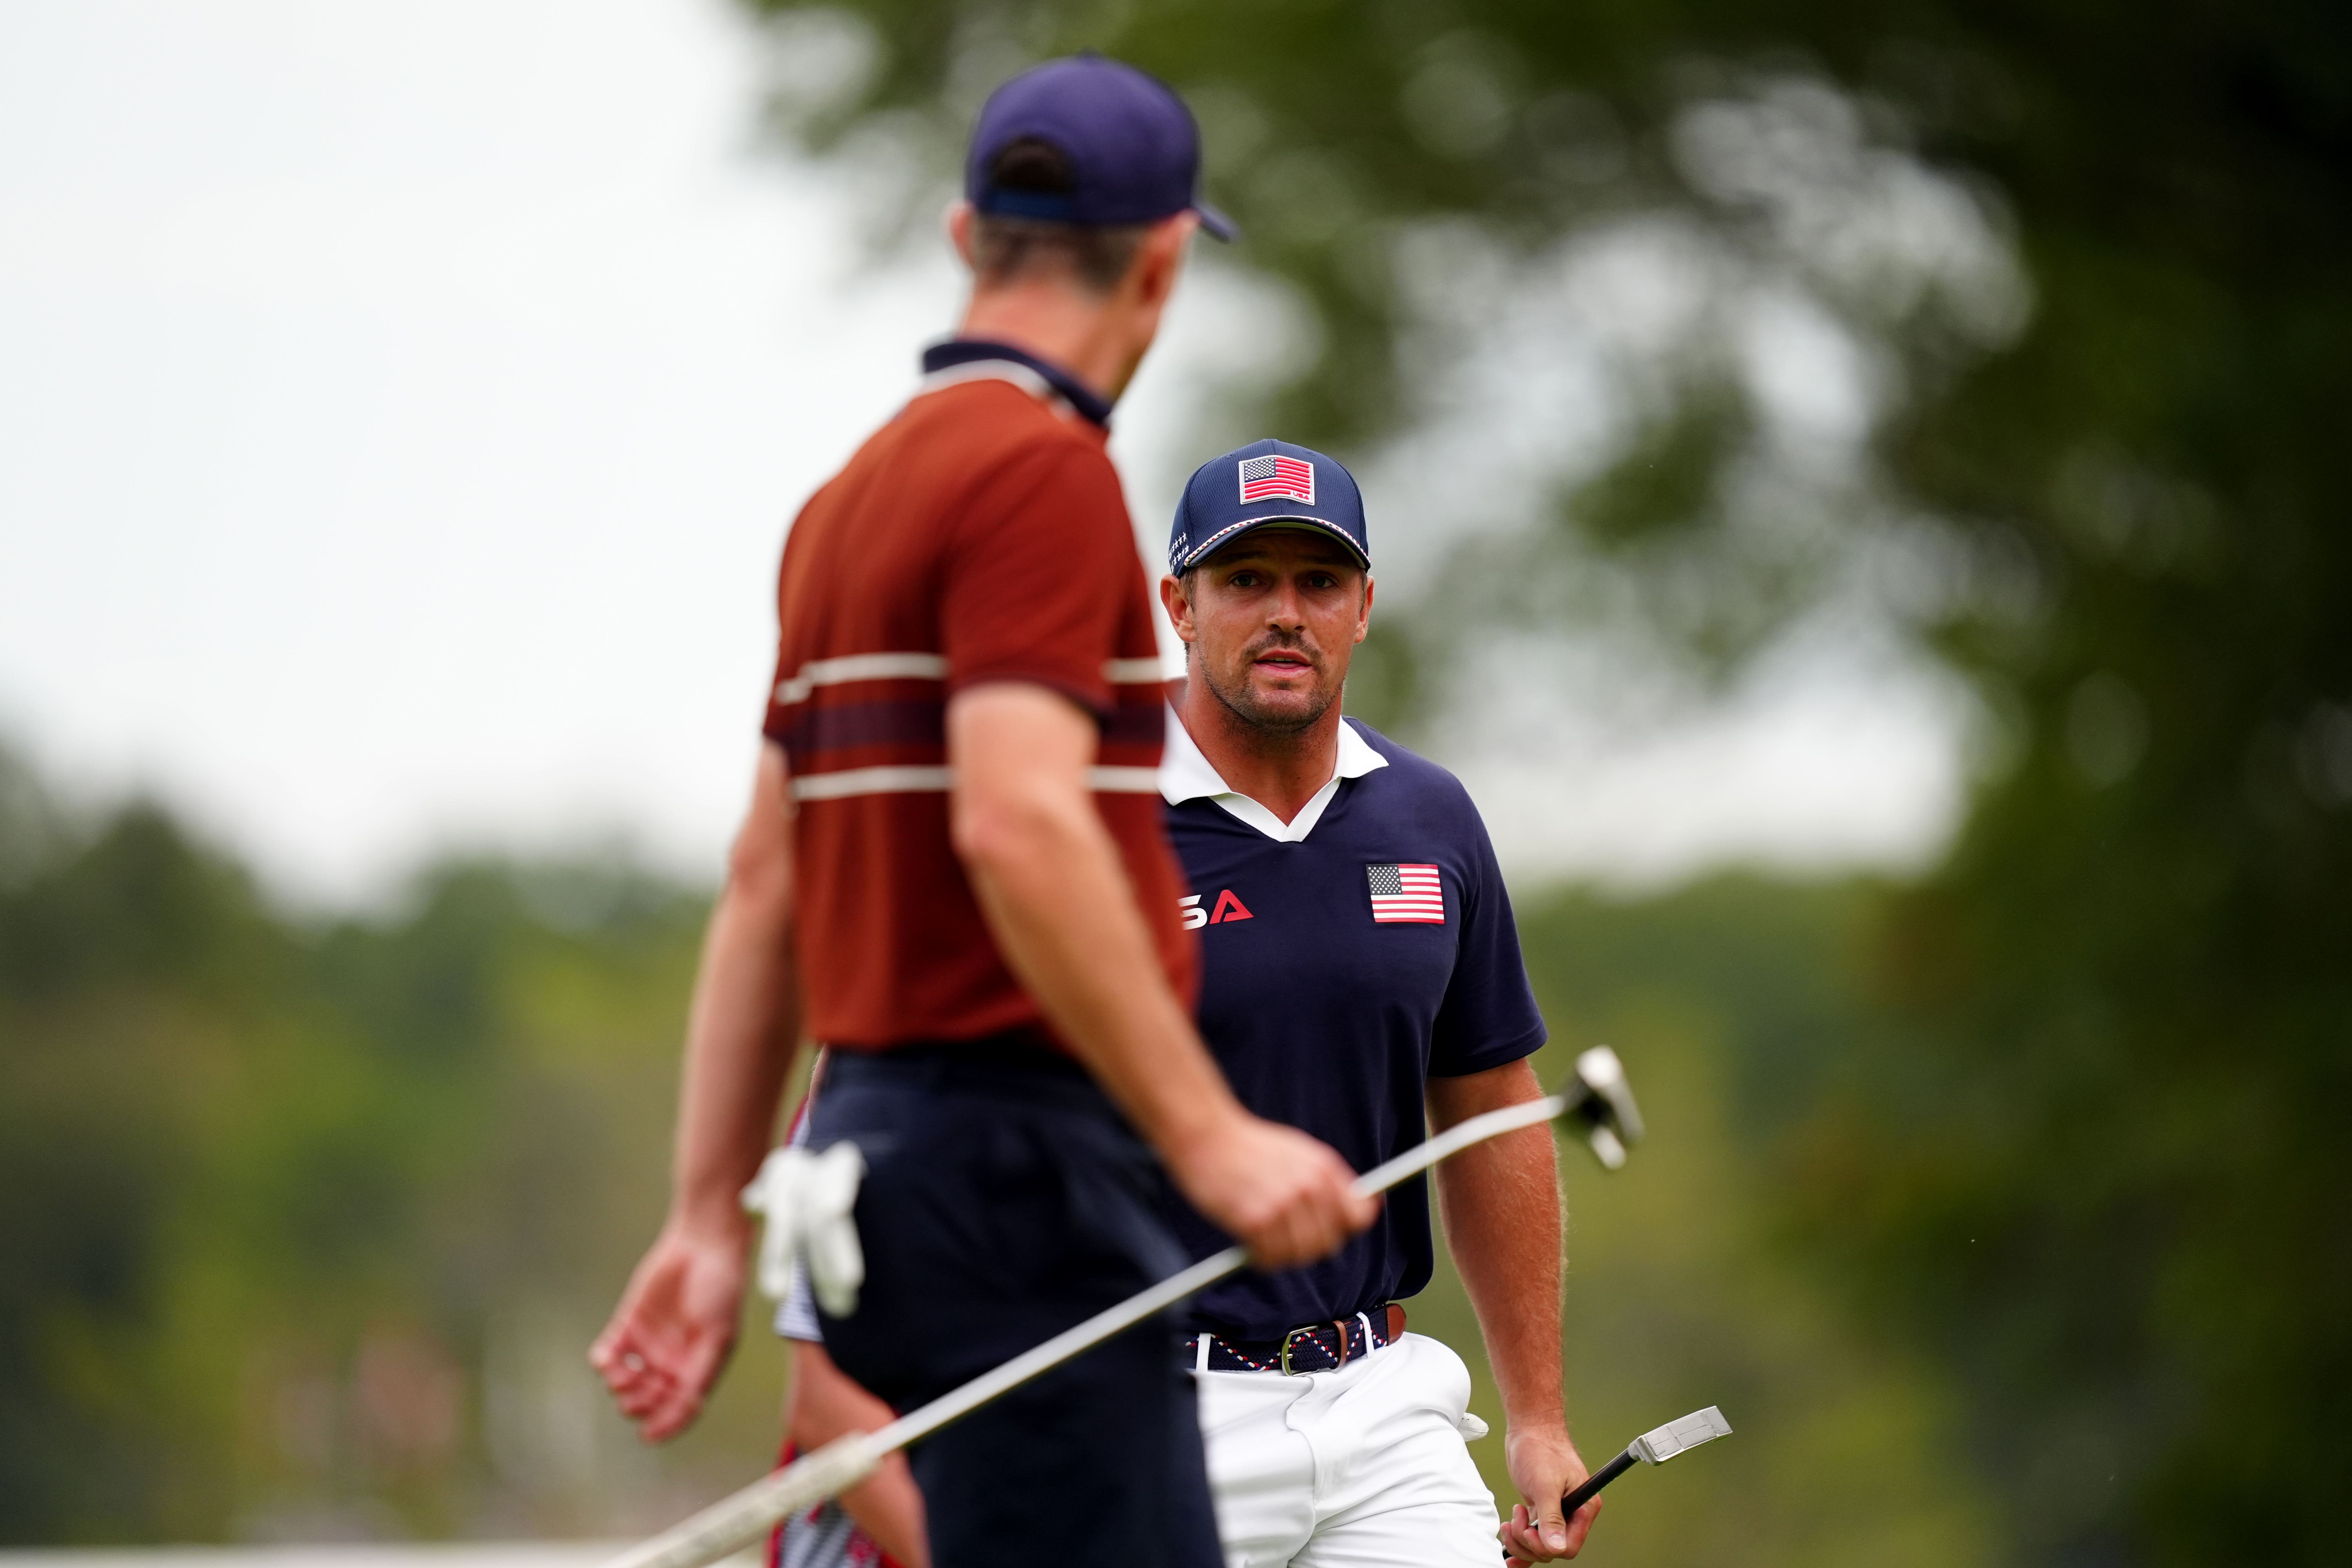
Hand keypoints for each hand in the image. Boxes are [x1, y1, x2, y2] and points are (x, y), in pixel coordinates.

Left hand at [588, 1218, 747, 1441]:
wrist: (705, 1245)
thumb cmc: (721, 1290)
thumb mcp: (718, 1337)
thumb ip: (701, 1375)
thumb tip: (687, 1412)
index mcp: (698, 1370)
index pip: (678, 1411)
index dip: (663, 1425)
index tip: (647, 1434)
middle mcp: (672, 1363)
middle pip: (647, 1400)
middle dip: (640, 1403)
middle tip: (637, 1394)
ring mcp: (649, 1345)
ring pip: (625, 1382)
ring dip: (620, 1384)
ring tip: (621, 1374)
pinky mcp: (629, 1324)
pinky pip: (610, 1353)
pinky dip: (603, 1362)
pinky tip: (604, 1360)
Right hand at [1169, 1110, 1377, 1268]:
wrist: (1206, 1135)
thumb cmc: (1249, 1145)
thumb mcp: (1298, 1151)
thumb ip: (1327, 1180)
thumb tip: (1364, 1208)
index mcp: (1323, 1167)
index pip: (1358, 1216)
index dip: (1345, 1229)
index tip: (1328, 1232)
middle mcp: (1308, 1186)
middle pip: (1329, 1242)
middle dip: (1309, 1246)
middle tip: (1286, 1239)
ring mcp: (1282, 1203)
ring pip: (1301, 1255)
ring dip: (1284, 1255)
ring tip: (1266, 1241)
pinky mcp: (1255, 1220)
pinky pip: (1271, 1257)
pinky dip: (1263, 1259)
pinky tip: (1251, 1244)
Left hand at [1499, 1425, 1598, 1563]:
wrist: (1529, 1429)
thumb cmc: (1541, 1449)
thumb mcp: (1545, 1485)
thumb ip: (1551, 1518)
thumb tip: (1557, 1548)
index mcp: (1583, 1508)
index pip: (1570, 1546)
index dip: (1548, 1547)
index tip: (1529, 1533)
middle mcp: (1572, 1513)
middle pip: (1553, 1549)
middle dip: (1530, 1542)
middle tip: (1515, 1524)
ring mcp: (1556, 1512)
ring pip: (1540, 1544)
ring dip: (1521, 1540)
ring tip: (1509, 1522)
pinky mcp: (1540, 1509)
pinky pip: (1533, 1534)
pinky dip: (1519, 1538)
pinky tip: (1507, 1535)